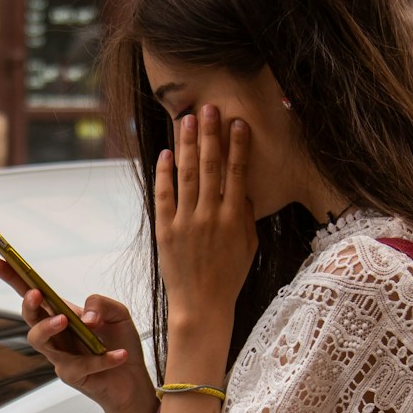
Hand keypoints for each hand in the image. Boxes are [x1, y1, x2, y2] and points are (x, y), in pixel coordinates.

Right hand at [0, 259, 154, 412]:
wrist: (134, 380)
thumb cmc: (120, 342)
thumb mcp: (118, 313)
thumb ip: (101, 303)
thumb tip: (85, 317)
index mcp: (61, 312)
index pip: (31, 291)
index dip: (12, 277)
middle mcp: (55, 333)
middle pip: (29, 316)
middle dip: (28, 304)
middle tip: (35, 294)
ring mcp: (60, 355)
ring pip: (39, 341)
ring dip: (48, 328)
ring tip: (66, 320)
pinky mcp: (72, 376)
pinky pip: (81, 365)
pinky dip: (102, 359)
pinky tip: (119, 354)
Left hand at [156, 104, 256, 353]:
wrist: (201, 305)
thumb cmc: (229, 275)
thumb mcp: (249, 245)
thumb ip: (247, 214)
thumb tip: (244, 187)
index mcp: (235, 218)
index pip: (237, 173)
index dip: (237, 145)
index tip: (237, 122)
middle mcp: (210, 216)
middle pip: (211, 166)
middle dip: (210, 134)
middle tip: (209, 107)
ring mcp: (186, 222)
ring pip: (187, 175)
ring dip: (187, 145)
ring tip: (187, 120)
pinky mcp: (165, 230)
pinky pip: (164, 195)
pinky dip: (164, 173)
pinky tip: (166, 153)